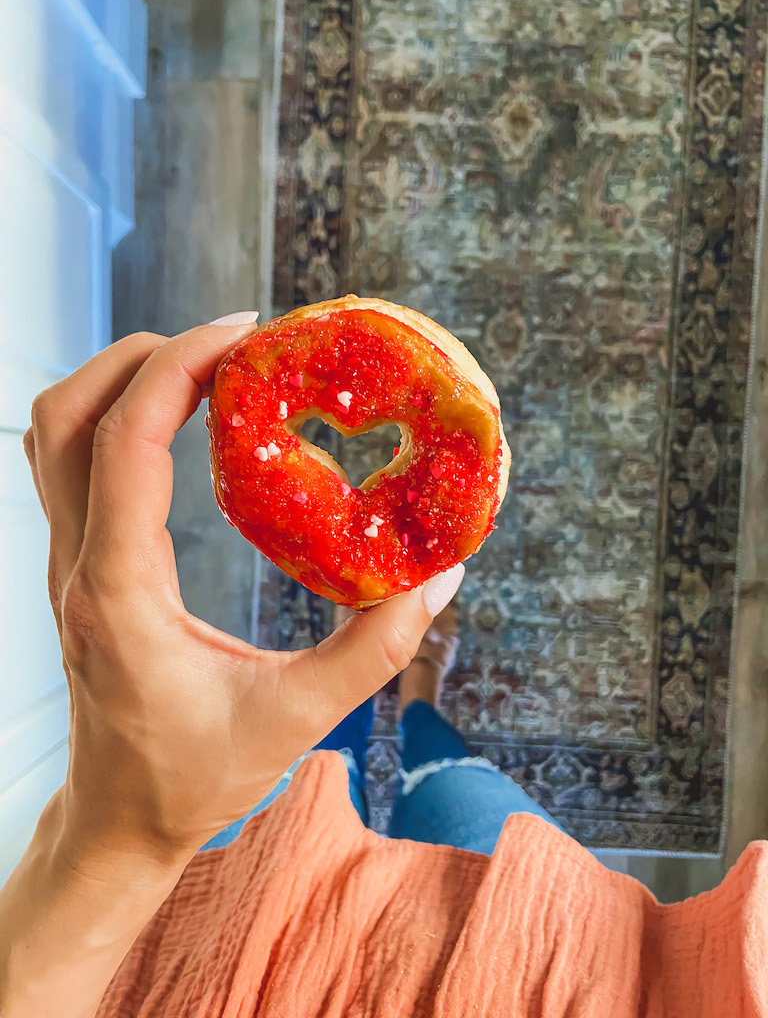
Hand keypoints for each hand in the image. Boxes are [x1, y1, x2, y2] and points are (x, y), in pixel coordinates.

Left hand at [23, 317, 463, 864]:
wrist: (119, 820)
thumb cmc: (194, 777)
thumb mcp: (296, 719)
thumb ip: (374, 650)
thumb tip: (440, 576)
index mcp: (120, 591)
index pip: (125, 443)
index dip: (179, 369)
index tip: (246, 336)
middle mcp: (79, 565)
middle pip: (66, 415)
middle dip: (142, 356)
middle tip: (230, 345)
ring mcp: (66, 564)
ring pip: (55, 433)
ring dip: (119, 380)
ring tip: (203, 368)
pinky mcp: (78, 567)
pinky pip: (73, 464)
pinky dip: (118, 419)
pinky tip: (180, 423)